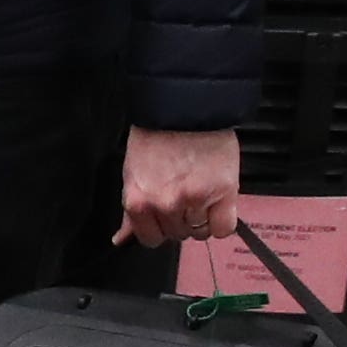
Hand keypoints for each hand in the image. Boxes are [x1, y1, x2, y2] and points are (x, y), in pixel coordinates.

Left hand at [118, 125, 241, 258]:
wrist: (185, 107)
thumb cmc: (157, 135)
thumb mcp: (133, 173)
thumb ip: (132, 211)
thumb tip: (123, 239)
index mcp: (138, 201)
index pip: (151, 239)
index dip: (161, 226)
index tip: (167, 213)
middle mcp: (164, 205)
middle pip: (177, 235)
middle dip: (182, 218)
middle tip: (185, 191)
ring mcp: (194, 201)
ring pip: (200, 232)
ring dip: (203, 216)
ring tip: (201, 188)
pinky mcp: (222, 193)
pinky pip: (223, 228)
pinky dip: (222, 220)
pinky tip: (218, 201)